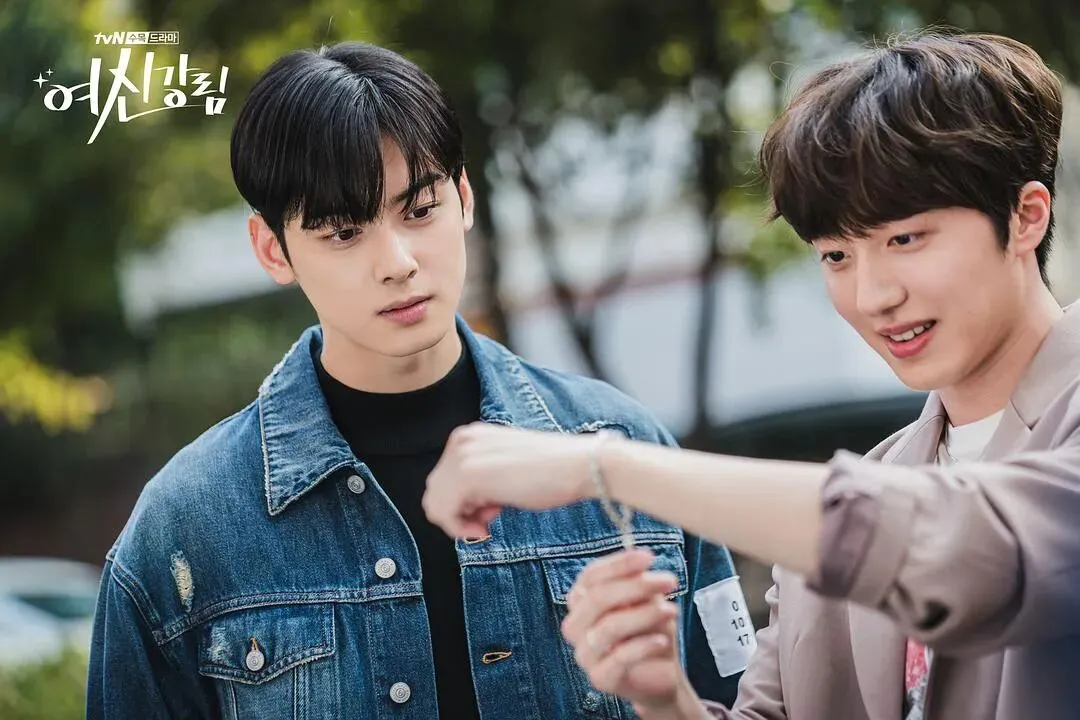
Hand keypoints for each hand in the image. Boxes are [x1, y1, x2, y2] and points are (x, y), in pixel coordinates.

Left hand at [423, 422, 600, 537]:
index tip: (488, 513)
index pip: (442, 480)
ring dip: (460, 521)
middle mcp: (461, 440)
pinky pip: (442, 512)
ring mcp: (462, 455)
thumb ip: (480, 482)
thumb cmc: (553, 471)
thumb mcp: (506, 470)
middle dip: (459, 512)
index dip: (461, 504)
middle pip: (435, 491)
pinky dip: (459, 528)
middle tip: (490, 518)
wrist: (580, 465)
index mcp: (469, 436)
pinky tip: (486, 528)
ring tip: (493, 519)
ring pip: (434, 503)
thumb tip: (464, 507)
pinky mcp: (467, 473)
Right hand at [561, 549, 704, 718]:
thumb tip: (642, 564)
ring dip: (644, 615)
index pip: (591, 576)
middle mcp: (575, 626)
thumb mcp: (646, 601)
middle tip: (668, 582)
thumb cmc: (649, 630)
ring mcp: (585, 654)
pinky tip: (662, 640)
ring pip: (609, 627)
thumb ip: (639, 584)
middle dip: (635, 586)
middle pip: (597, 598)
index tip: (648, 557)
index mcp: (581, 601)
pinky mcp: (600, 678)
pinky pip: (620, 657)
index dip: (619, 564)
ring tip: (671, 611)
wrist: (660, 673)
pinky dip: (644, 645)